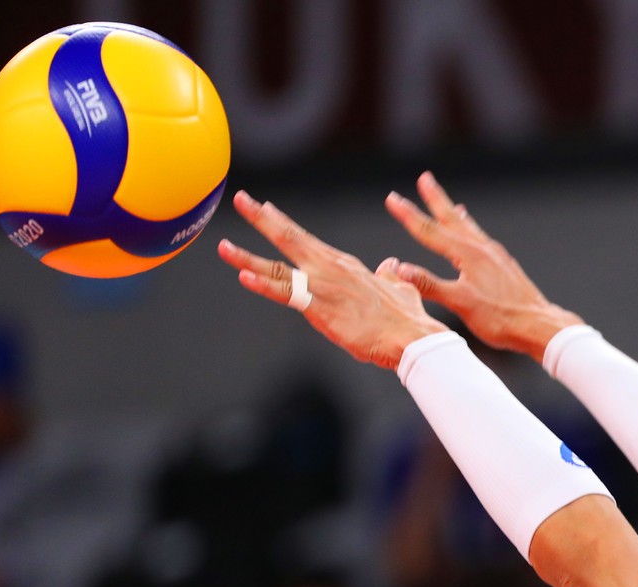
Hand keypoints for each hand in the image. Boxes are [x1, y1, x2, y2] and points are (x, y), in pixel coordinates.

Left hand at [218, 191, 446, 369]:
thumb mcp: (400, 288)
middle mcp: (331, 269)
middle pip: (290, 238)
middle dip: (262, 218)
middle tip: (241, 199)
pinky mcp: (321, 309)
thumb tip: (390, 265)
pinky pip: (286, 295)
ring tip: (223, 247)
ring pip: (278, 268)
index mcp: (346, 266)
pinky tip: (244, 276)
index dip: (285, 224)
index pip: (308, 241)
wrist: (414, 337)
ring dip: (247, 256)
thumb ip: (390, 276)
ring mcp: (323, 287)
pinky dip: (264, 284)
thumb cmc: (409, 319)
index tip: (268, 209)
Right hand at [385, 172, 583, 359]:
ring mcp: (496, 256)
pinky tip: (475, 237)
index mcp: (468, 255)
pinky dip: (472, 232)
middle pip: (452, 219)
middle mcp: (482, 249)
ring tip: (449, 203)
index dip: (408, 214)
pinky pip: (482, 241)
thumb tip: (399, 268)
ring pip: (469, 228)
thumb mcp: (461, 303)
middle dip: (436, 198)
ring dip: (454, 214)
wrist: (540, 326)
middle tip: (425, 178)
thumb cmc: (501, 318)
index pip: (430, 231)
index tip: (391, 198)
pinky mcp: (505, 266)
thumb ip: (430, 285)